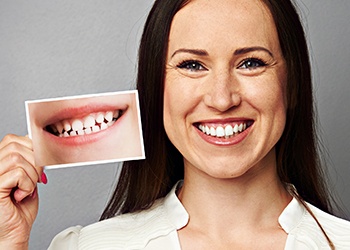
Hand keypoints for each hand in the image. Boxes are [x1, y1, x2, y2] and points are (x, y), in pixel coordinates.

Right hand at [0, 134, 44, 248]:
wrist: (14, 232)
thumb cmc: (20, 208)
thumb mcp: (28, 177)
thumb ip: (30, 160)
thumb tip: (39, 144)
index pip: (14, 140)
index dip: (32, 149)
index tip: (39, 166)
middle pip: (16, 146)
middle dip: (34, 162)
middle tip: (35, 180)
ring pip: (16, 159)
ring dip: (31, 175)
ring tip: (26, 189)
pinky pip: (17, 173)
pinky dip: (27, 184)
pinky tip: (21, 195)